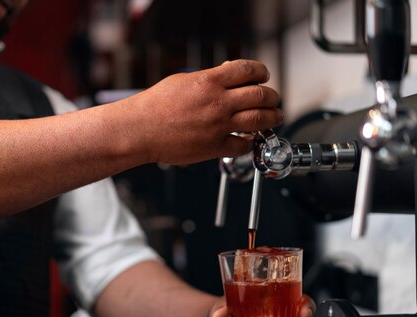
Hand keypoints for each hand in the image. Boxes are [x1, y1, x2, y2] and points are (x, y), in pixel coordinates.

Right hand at [118, 59, 283, 165]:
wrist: (140, 130)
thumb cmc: (155, 106)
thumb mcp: (182, 80)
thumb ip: (208, 78)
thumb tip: (227, 76)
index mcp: (210, 81)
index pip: (248, 70)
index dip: (261, 72)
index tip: (263, 76)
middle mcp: (218, 102)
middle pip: (261, 95)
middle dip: (272, 96)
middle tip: (273, 99)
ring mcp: (219, 126)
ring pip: (260, 119)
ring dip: (272, 117)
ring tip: (275, 117)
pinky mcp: (215, 146)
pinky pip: (244, 145)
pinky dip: (253, 141)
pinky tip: (252, 138)